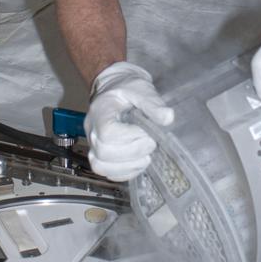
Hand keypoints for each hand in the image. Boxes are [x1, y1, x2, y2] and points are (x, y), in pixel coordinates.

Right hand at [84, 62, 173, 180]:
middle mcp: (92, 130)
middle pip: (103, 153)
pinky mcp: (101, 155)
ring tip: (146, 155)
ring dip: (128, 166)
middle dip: (133, 152)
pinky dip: (125, 172)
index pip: (107, 133)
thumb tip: (168, 118)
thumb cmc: (126, 88)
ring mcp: (94, 144)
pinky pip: (107, 172)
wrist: (115, 88)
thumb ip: (153, 103)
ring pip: (101, 166)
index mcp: (100, 111)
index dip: (129, 137)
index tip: (147, 132)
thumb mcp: (141, 88)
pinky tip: (139, 162)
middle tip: (151, 143)